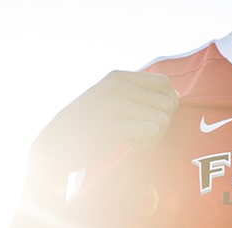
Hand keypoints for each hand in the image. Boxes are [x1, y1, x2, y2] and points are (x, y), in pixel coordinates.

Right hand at [31, 70, 177, 173]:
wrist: (55, 144)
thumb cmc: (88, 125)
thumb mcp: (109, 98)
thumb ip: (139, 94)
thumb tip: (176, 96)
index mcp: (119, 77)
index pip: (165, 84)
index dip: (167, 104)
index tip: (151, 117)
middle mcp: (118, 86)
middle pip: (169, 104)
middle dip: (163, 123)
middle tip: (143, 133)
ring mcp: (115, 105)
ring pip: (164, 120)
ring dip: (155, 136)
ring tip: (134, 139)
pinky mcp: (113, 126)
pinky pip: (153, 132)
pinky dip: (145, 144)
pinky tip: (129, 146)